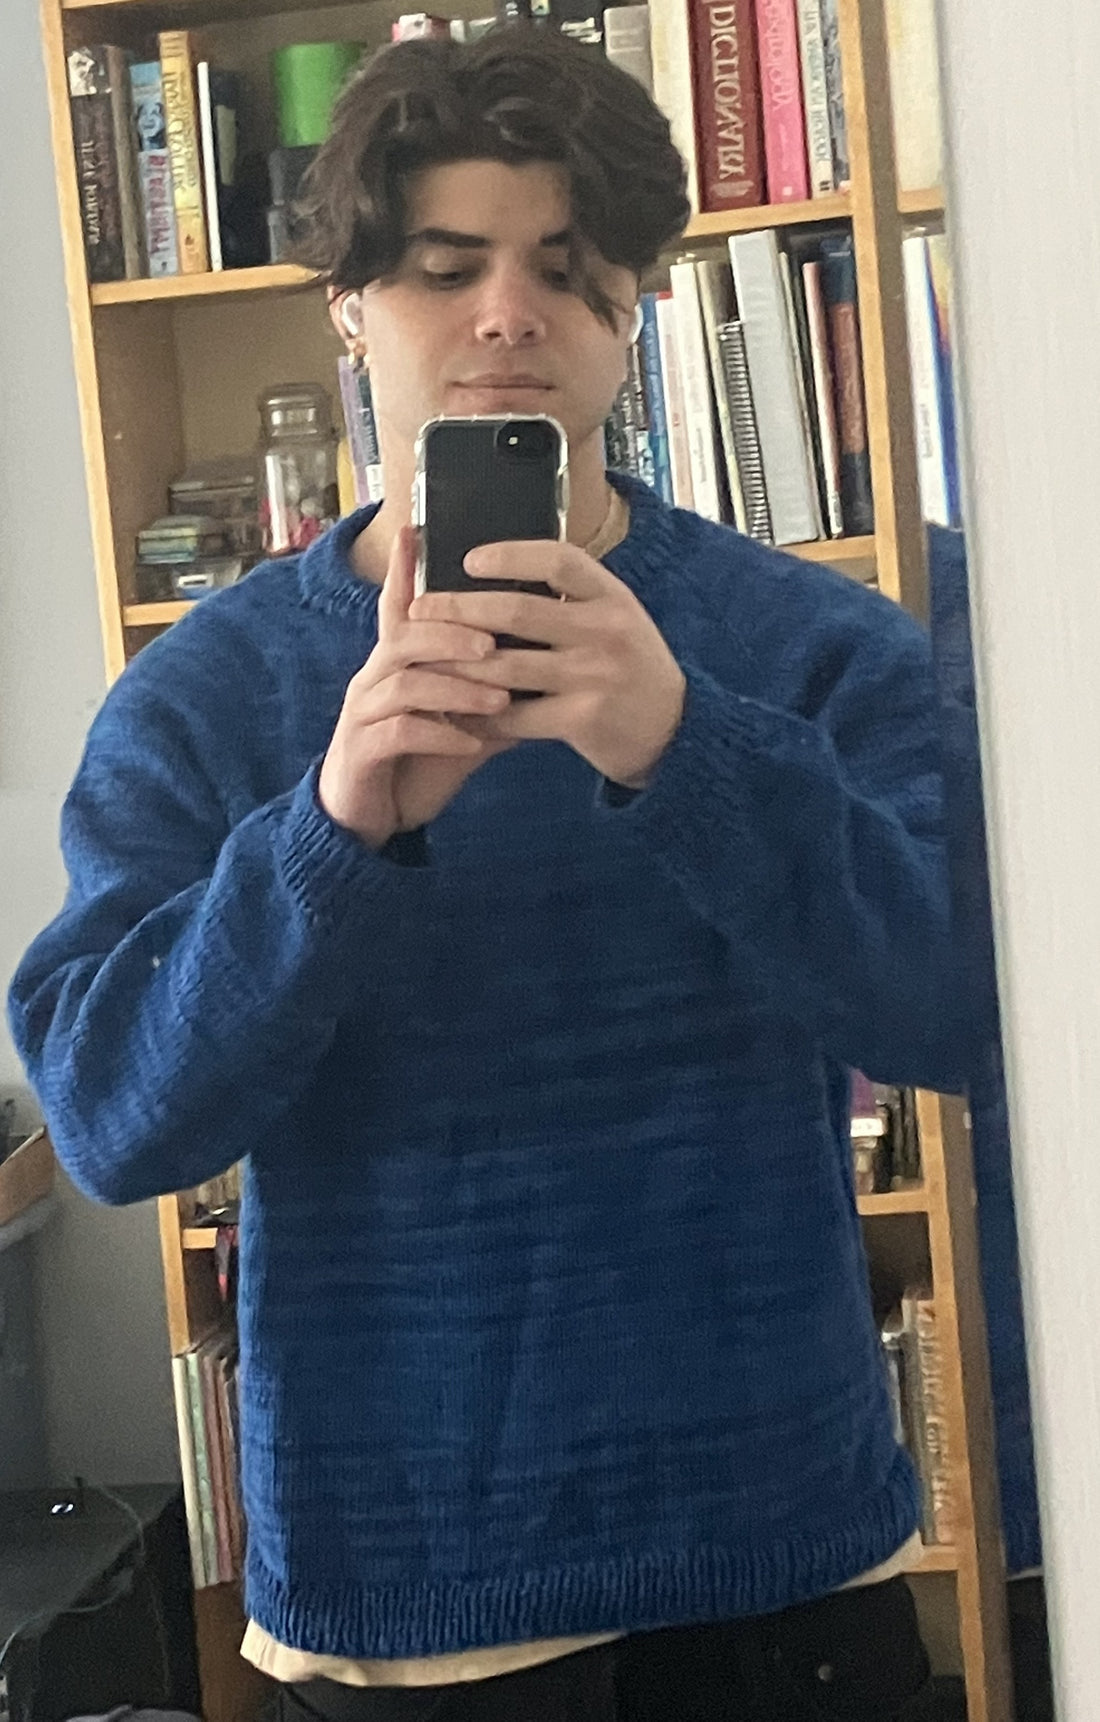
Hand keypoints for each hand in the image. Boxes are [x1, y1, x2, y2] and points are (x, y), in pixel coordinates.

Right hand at [318, 527, 512, 849]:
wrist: (371, 818)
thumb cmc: (416, 763)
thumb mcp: (459, 724)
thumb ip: (489, 697)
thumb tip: (543, 676)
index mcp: (395, 663)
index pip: (397, 606)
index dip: (404, 570)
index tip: (415, 530)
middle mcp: (374, 678)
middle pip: (407, 635)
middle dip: (454, 634)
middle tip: (498, 642)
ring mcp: (364, 713)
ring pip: (406, 681)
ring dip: (456, 686)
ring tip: (499, 698)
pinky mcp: (363, 750)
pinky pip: (401, 731)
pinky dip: (440, 733)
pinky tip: (471, 742)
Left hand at [409, 541, 685, 787]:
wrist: (673, 732)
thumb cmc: (630, 669)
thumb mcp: (616, 620)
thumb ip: (571, 600)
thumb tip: (497, 578)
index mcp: (612, 597)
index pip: (559, 559)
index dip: (511, 554)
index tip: (470, 559)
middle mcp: (606, 631)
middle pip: (517, 610)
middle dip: (458, 608)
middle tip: (420, 609)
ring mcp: (594, 676)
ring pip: (506, 665)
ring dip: (457, 664)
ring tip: (423, 660)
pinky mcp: (582, 719)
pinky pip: (515, 715)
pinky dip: (479, 715)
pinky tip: (454, 711)